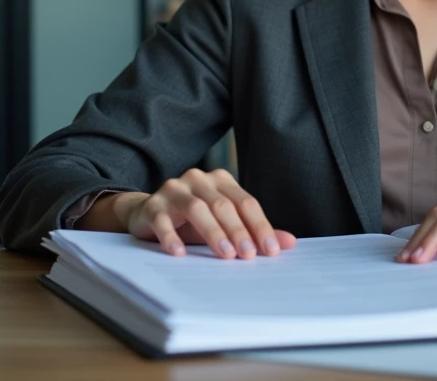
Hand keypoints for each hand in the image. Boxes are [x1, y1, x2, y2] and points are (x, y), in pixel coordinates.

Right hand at [116, 168, 296, 259]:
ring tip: (226, 254)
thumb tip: (289, 243)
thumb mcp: (223, 226)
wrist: (147, 214)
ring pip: (197, 208)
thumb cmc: (191, 222)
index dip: (260, 226)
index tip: (272, 250)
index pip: (246, 203)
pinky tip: (180, 254)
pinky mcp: (152, 205)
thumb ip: (254, 232)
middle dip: (239, 231)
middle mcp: (198, 179)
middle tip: (250, 255)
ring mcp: (174, 190)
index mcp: (221, 180)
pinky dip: (172, 237)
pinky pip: (163, 220)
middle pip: (224, 205)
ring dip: (213, 233)